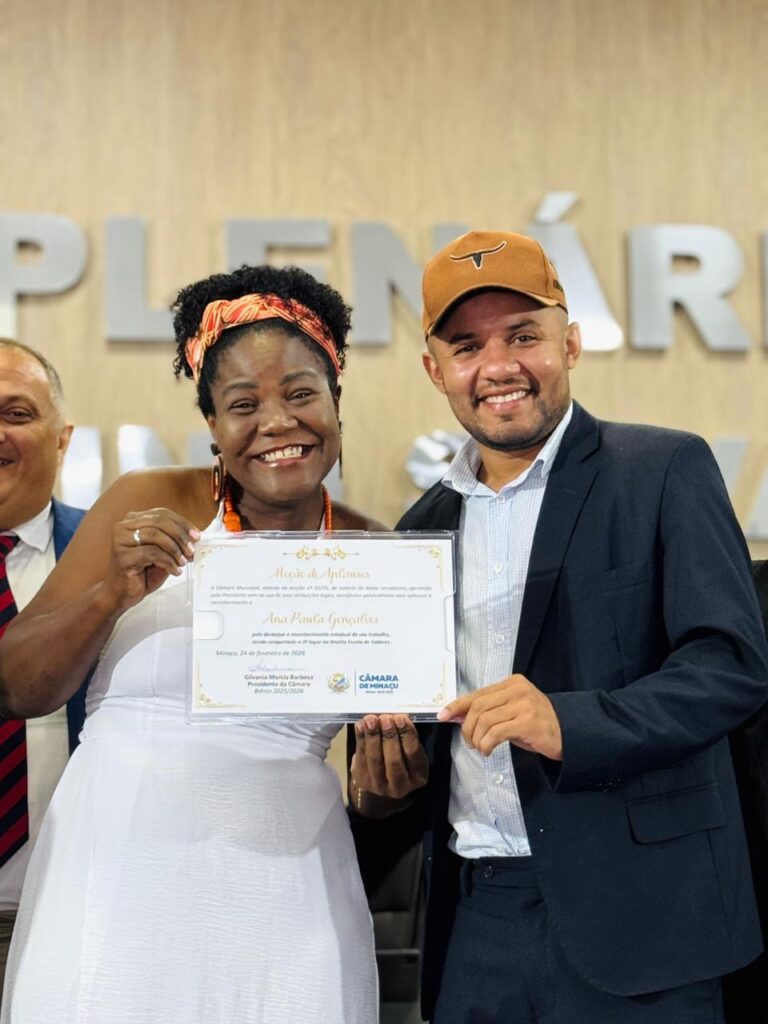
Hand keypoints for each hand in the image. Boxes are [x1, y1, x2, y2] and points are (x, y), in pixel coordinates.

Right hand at [104, 508, 200, 610]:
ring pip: (156, 535)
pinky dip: (168, 562)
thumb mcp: (162, 552)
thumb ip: (174, 541)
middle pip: (160, 522)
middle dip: (180, 536)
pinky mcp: (122, 556)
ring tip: (183, 562)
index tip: (197, 535)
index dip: (182, 523)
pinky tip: (175, 571)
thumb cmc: (142, 573)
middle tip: (191, 550)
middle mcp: (124, 526)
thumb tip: (196, 536)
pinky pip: (152, 553)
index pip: (162, 513)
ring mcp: (120, 540)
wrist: (121, 593)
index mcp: (134, 520)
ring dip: (175, 550)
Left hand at [351, 714, 427, 802]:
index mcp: (417, 777)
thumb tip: (396, 714)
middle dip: (389, 736)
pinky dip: (360, 739)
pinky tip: (361, 726)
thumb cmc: (401, 759)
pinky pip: (360, 757)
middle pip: (394, 760)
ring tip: (371, 719)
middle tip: (385, 718)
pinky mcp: (362, 780)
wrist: (381, 780)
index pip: (413, 754)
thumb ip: (405, 735)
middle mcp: (400, 786)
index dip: (407, 735)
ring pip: (375, 759)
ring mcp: (379, 785)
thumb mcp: (408, 750)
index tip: (401, 718)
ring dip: (372, 736)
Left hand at [437, 674, 562, 759]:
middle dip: (467, 727)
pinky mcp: (527, 722)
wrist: (570, 732)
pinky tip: (488, 750)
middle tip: (470, 742)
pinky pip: (496, 733)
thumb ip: (490, 710)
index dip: (458, 705)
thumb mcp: (512, 711)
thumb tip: (458, 716)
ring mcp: (523, 705)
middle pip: (478, 706)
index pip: (478, 693)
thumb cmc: (538, 724)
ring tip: (481, 748)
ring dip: (477, 739)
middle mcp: (517, 690)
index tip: (443, 715)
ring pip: (485, 720)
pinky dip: (486, 744)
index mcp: (512, 683)